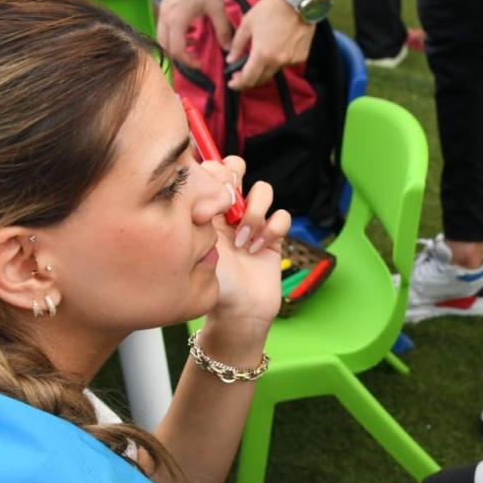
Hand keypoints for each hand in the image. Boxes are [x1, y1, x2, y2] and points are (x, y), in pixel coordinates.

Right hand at [158, 0, 232, 67]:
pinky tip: (189, 31)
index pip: (177, 50)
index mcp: (177, 20)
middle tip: (194, 59)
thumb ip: (223, 30)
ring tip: (192, 45)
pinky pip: (163, 28)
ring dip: (174, 46)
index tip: (200, 63)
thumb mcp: (217, 7)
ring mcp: (162, 11)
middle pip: (165, 47)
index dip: (188, 61)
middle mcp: (165, 17)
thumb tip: (228, 49)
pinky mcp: (164, 6)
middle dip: (179, 57)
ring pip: (162, 38)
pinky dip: (173, 35)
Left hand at [198, 157, 290, 329]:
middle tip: (230, 199)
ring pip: (263, 189)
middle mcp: (228, 211)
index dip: (214, 173)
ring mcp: (253, 222)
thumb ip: (203, 213)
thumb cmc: (213, 285)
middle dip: (236, 176)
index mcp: (205, 209)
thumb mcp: (200, 246)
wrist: (238, 313)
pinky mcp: (274, 236)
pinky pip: (282, 216)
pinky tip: (259, 250)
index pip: (209, 171)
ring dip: (254, 212)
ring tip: (244, 239)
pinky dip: (273, 231)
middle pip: (236, 168)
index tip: (213, 195)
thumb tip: (210, 186)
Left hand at [225, 0, 314, 89]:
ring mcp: (291, 60)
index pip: (248, 79)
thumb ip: (237, 45)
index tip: (232, 83)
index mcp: (262, 55)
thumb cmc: (270, 9)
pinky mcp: (301, 56)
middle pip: (261, 79)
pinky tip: (276, 47)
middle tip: (241, 72)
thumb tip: (230, 60)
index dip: (238, 84)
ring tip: (260, 54)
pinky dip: (278, 60)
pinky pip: (286, 63)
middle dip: (250, 78)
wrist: (297, 1)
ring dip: (264, 68)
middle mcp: (277, 61)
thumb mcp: (247, 24)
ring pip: (274, 71)